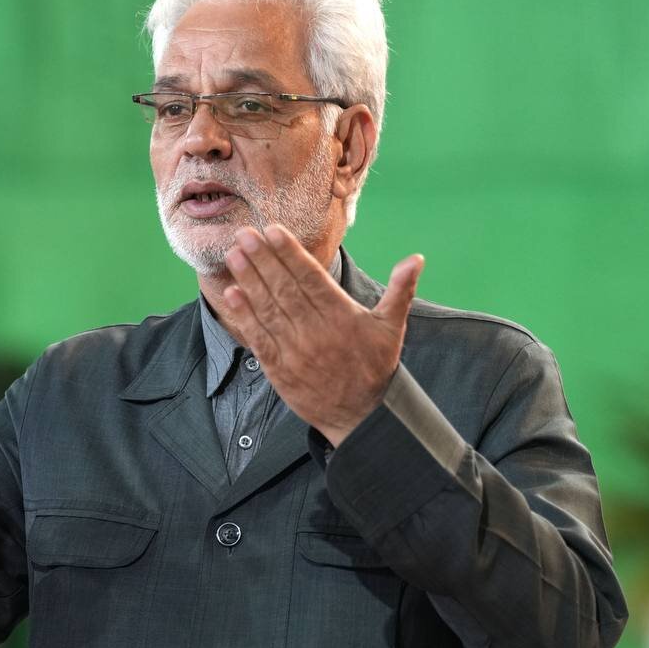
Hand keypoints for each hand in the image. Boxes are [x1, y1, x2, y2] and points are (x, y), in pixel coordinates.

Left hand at [221, 225, 423, 446]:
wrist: (361, 416)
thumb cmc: (375, 367)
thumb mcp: (392, 328)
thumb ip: (400, 290)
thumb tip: (417, 258)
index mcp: (341, 316)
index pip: (311, 278)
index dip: (290, 253)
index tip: (272, 230)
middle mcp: (316, 331)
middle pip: (285, 289)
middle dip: (263, 259)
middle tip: (243, 234)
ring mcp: (295, 350)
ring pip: (268, 309)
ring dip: (249, 281)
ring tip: (234, 255)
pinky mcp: (279, 369)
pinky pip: (259, 338)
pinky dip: (244, 316)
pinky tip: (231, 294)